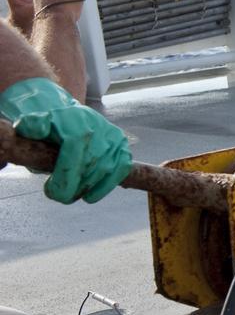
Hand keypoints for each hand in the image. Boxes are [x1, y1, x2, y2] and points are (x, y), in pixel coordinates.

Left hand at [0, 77, 131, 203]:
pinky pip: (120, 172)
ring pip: (104, 172)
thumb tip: (33, 128)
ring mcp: (114, 140)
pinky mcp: (124, 149)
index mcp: (78, 125)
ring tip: (71, 194)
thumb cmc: (53, 127)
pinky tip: (90, 196)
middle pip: (89, 168)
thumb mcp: (36, 123)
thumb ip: (32, 126)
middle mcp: (100, 131)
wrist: (74, 118)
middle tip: (59, 195)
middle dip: (73, 188)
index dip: (64, 180)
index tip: (51, 191)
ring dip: (86, 189)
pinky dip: (105, 187)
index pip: (74, 158)